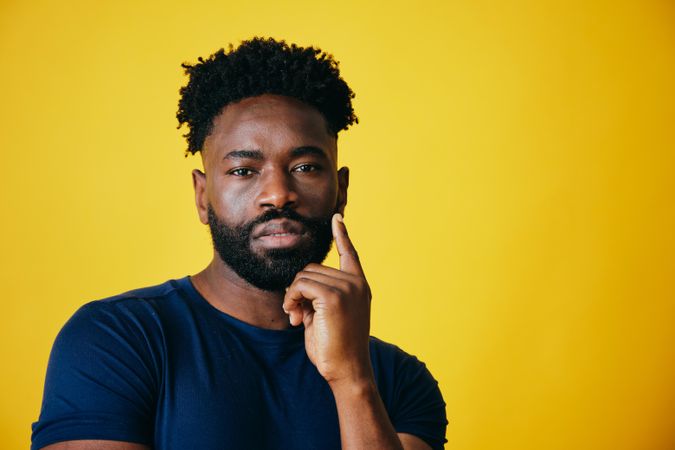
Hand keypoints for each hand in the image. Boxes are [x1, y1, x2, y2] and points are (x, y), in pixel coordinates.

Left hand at [283, 213, 372, 384]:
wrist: (348, 371)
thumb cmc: (336, 348)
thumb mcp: (326, 316)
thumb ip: (317, 296)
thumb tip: (296, 285)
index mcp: (359, 286)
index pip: (350, 254)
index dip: (342, 235)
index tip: (337, 217)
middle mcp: (356, 283)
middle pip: (312, 268)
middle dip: (298, 289)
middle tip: (296, 314)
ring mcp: (347, 288)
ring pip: (304, 275)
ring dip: (292, 295)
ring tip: (296, 317)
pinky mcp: (333, 296)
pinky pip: (300, 285)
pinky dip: (291, 299)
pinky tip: (294, 317)